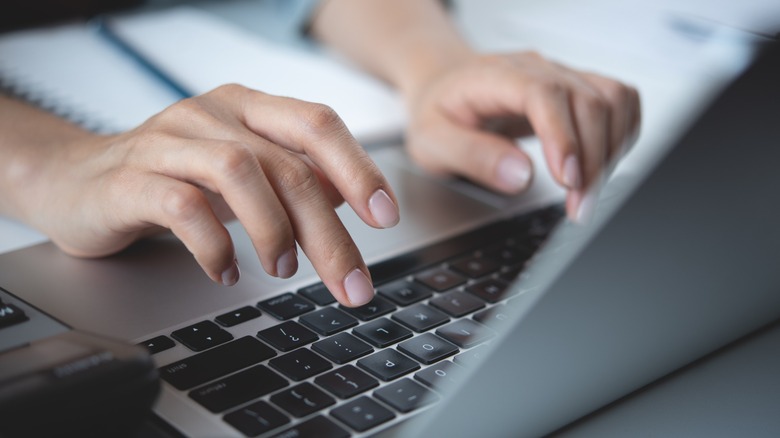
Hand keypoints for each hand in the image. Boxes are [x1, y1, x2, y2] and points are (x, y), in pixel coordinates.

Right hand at [22, 85, 398, 305]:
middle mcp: (210, 115)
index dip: (357, 167)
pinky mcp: (129, 180)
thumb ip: (293, 179)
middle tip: (351, 283)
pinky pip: (182, 207)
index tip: (384, 216)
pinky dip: (215, 245)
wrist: (76, 180)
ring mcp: (167, 142)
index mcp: (246, 107)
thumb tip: (353, 201)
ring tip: (282, 271)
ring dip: (273, 231)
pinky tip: (226, 270)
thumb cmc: (173, 178)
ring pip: (238, 172)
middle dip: (327, 231)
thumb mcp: (243, 173)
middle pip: (287, 164)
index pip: (316, 124)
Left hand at [404, 51, 640, 220]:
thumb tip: (519, 175)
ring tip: (587, 194)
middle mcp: (538, 69)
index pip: (544, 94)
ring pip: (614, 101)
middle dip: (591, 162)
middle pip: (589, 102)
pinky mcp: (580, 87)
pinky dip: (621, 137)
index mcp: (497, 76)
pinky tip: (600, 167)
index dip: (563, 137)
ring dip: (611, 152)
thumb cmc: (439, 112)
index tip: (567, 180)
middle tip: (579, 208)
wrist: (445, 87)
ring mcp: (563, 75)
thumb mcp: (432, 141)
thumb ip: (471, 156)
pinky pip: (621, 102)